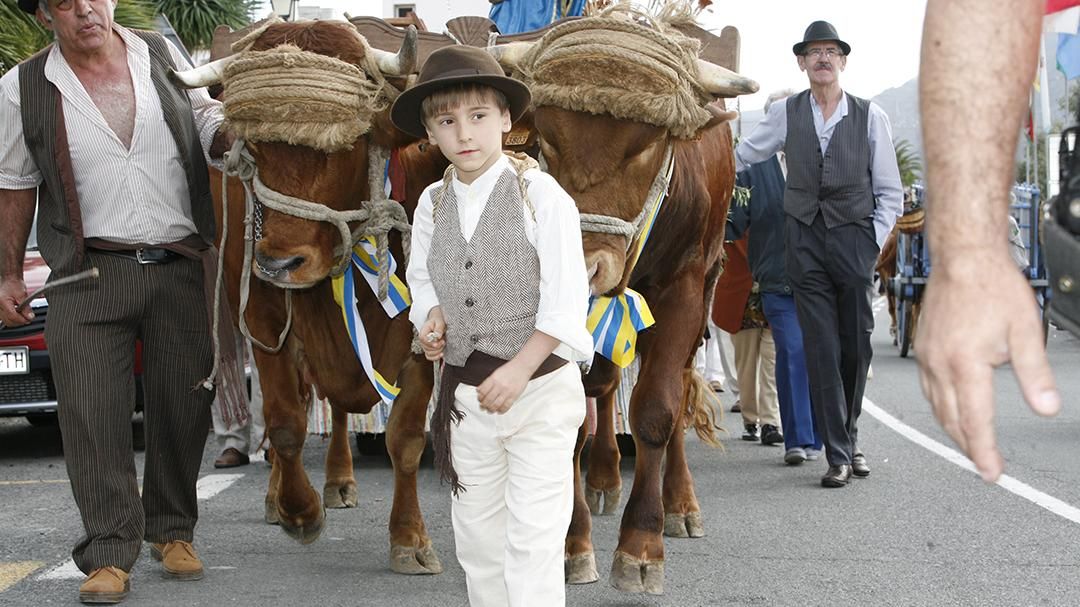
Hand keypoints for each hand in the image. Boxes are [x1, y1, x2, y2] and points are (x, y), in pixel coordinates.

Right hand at [0, 277, 31, 327]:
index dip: (22, 320)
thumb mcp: (22, 295)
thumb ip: (26, 308)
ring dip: (16, 320)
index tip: (30, 319)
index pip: (13, 317)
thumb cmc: (13, 283)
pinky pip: (4, 318)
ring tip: (23, 314)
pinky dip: (12, 318)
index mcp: (2, 302)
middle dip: (20, 321)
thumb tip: (30, 317)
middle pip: (9, 321)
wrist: (8, 279)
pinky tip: (17, 313)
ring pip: (6, 321)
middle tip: (28, 317)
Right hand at [419, 308, 445, 361]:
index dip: (430, 343)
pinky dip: (435, 357)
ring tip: (443, 345)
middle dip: (436, 347)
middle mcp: (423, 340)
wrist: (439, 323)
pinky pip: (430, 357)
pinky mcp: (430, 350)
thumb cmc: (438, 321)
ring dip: (437, 351)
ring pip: (428, 353)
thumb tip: (438, 336)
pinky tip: (441, 354)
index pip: (422, 339)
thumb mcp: (439, 322)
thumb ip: (439, 328)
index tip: (438, 343)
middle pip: (426, 348)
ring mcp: (426, 346)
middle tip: (443, 341)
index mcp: (423, 332)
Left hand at [476, 360, 530, 413]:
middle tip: (483, 407)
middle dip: (484, 405)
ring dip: (491, 409)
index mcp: (493, 379)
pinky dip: (501, 411)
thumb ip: (488, 382)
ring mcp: (507, 391)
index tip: (479, 400)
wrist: (522, 367)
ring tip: (490, 410)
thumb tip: (480, 391)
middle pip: (488, 400)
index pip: (482, 391)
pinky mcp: (514, 396)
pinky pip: (506, 406)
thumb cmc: (509, 369)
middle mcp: (499, 385)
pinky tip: (499, 411)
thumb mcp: (495, 373)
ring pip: (496, 405)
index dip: (479, 397)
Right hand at [916, 253, 1059, 481]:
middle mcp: (940, 364)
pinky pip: (927, 389)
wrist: (964, 258)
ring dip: (952, 429)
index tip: (992, 472)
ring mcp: (927, 357)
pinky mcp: (923, 348)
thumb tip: (1047, 407)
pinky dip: (940, 407)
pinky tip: (950, 409)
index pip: (975, 421)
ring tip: (969, 443)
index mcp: (965, 364)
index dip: (984, 451)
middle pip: (951, 420)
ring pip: (936, 407)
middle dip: (968, 446)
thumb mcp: (1025, 331)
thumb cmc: (992, 286)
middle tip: (984, 464)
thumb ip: (1035, 374)